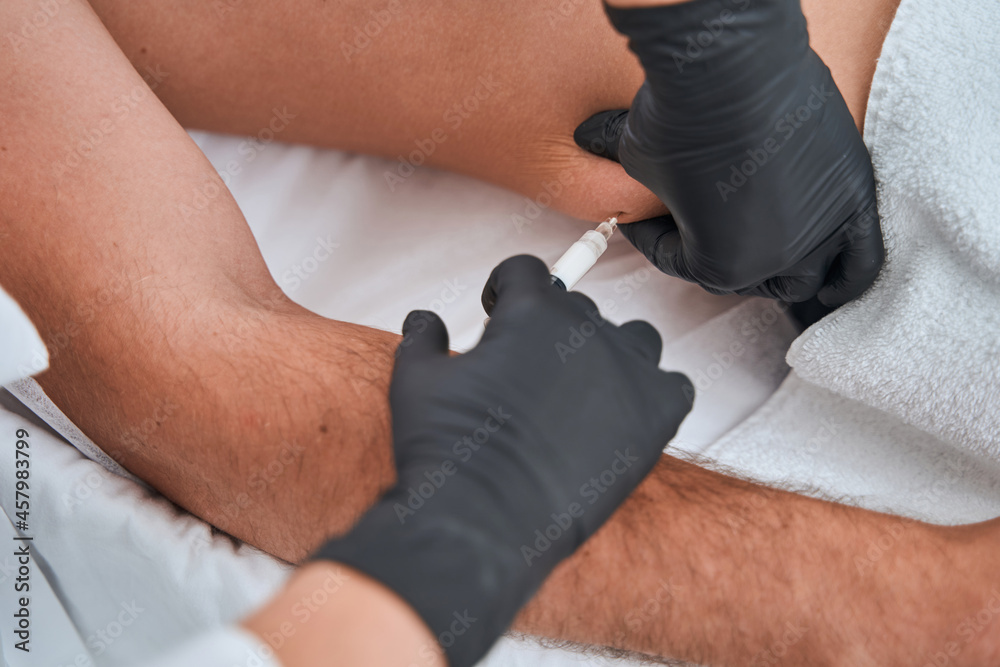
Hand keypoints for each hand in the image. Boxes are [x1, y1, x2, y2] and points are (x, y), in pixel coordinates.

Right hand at [314, 255, 691, 666]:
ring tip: (580, 391)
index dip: (505, 288)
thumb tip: (425, 320)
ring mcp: (627, 373)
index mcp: (531, 312)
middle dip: (550, 331)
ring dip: (609, 353)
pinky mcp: (655, 418)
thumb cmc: (449, 452)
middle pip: (577, 308)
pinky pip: (673, 385)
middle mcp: (586, 331)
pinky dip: (652, 394)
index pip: (527, 271)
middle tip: (526, 374)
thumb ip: (425, 337)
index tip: (498, 310)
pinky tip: (622, 417)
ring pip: (633, 338)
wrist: (482, 521)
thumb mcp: (416, 380)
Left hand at [574, 0, 882, 305]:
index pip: (681, 262)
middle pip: (744, 273)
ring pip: (804, 273)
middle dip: (715, 249)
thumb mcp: (638, 162)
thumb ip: (635, 185)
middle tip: (697, 222)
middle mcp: (776, 259)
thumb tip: (601, 157)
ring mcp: (821, 228)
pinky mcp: (854, 193)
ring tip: (760, 252)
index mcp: (720, 265)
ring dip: (780, 271)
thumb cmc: (686, 113)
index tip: (646, 217)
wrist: (734, 63)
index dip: (655, 236)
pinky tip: (832, 289)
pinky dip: (847, 277)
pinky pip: (861, 257)